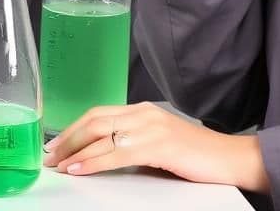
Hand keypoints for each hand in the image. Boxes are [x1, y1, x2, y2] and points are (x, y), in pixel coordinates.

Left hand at [42, 102, 268, 192]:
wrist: (230, 158)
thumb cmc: (198, 155)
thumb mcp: (160, 143)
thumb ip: (134, 143)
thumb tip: (103, 154)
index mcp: (142, 110)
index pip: (98, 114)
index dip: (73, 128)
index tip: (55, 143)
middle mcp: (143, 113)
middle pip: (93, 120)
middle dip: (66, 138)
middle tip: (48, 154)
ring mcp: (150, 127)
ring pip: (100, 135)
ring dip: (74, 151)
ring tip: (57, 164)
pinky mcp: (157, 145)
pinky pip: (116, 152)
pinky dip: (93, 161)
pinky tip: (79, 168)